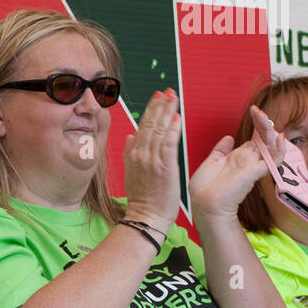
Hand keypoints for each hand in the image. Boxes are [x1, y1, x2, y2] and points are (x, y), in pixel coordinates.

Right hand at [122, 89, 181, 232]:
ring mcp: (152, 160)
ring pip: (160, 130)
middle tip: (167, 91)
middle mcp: (141, 154)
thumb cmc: (142, 198)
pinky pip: (169, 144)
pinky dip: (173, 130)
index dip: (151, 109)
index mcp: (134, 154)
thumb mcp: (130, 172)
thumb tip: (131, 136)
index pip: (143, 126)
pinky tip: (177, 118)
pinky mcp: (165, 167)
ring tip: (173, 98)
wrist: (146, 216)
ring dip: (167, 112)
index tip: (158, 97)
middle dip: (160, 105)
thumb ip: (130, 152)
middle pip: (151, 124)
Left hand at [188, 104, 285, 220]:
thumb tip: (228, 137)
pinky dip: (279, 150)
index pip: (255, 138)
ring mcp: (253, 166)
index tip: (254, 110)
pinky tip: (279, 138)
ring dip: (270, 130)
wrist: (204, 204)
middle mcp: (249, 160)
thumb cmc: (205, 189)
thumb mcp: (211, 162)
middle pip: (264, 138)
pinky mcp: (254, 173)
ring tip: (264, 117)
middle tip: (257, 111)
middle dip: (263, 123)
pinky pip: (274, 160)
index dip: (257, 124)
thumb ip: (221, 150)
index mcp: (239, 157)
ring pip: (270, 146)